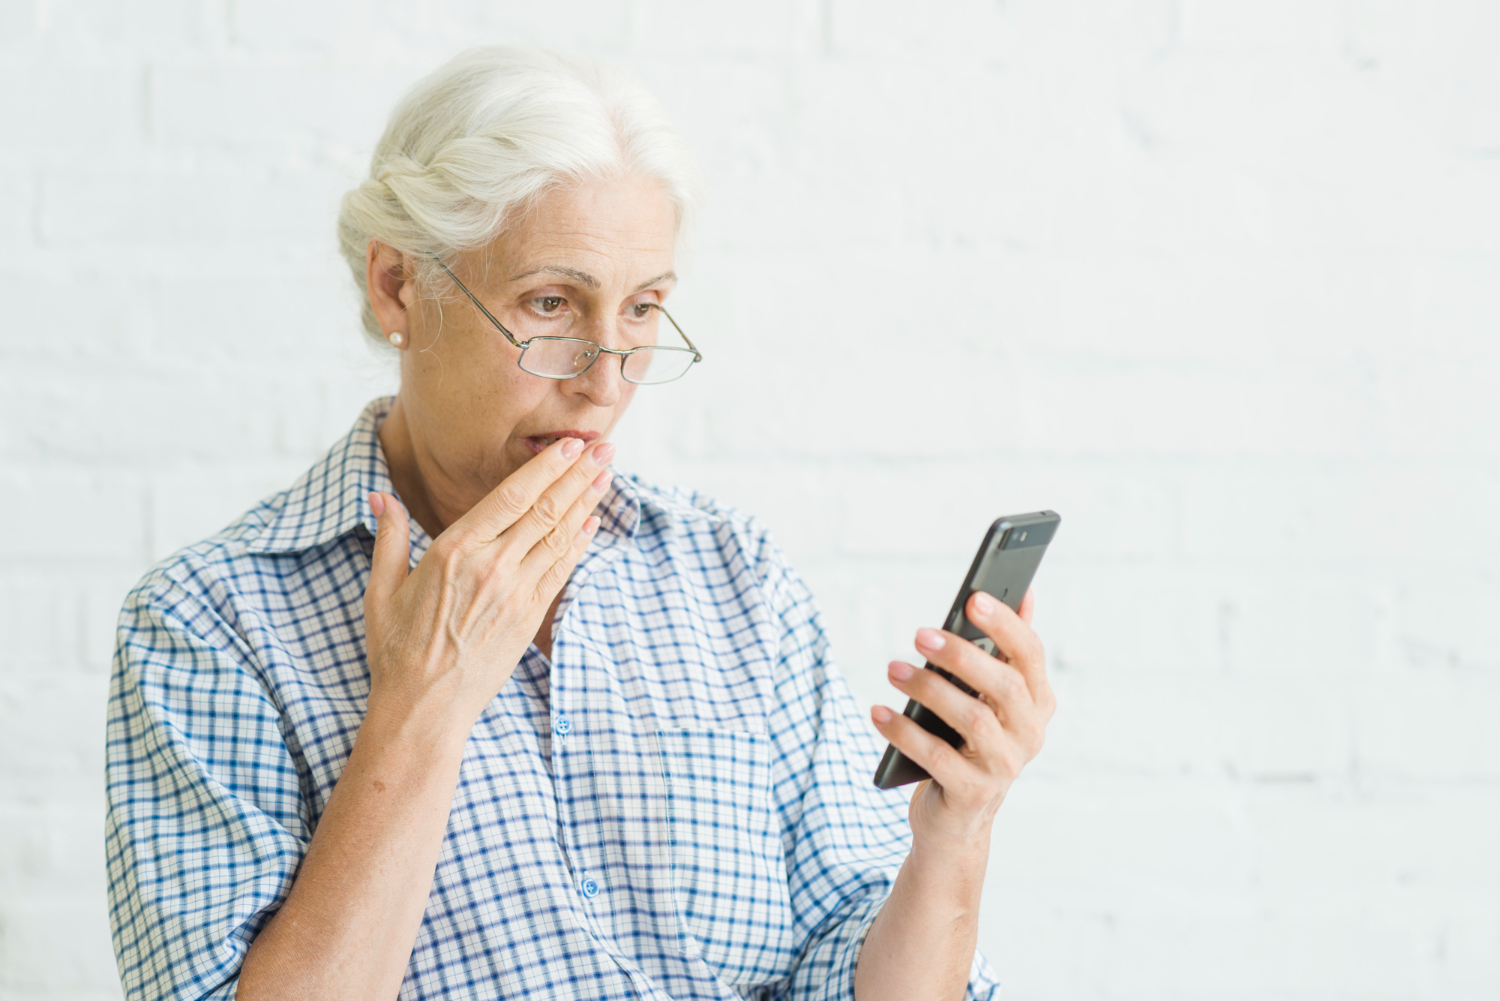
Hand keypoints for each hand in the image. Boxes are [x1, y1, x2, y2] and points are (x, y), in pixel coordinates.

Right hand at [362, 436, 614, 734]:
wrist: (424, 708)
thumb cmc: (397, 650)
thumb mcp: (381, 590)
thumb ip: (389, 538)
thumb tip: (380, 496)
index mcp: (454, 551)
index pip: (511, 497)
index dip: (545, 467)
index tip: (569, 445)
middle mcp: (491, 567)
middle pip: (545, 510)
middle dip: (579, 475)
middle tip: (605, 448)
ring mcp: (515, 593)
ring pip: (559, 536)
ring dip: (586, 502)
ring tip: (608, 476)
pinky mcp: (529, 617)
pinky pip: (561, 570)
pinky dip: (579, 543)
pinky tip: (592, 522)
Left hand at [871, 589, 1054, 847]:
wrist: (956, 818)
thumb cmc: (969, 743)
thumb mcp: (989, 698)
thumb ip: (1004, 651)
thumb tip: (1023, 592)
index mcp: (1036, 702)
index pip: (1030, 655)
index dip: (1006, 624)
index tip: (973, 598)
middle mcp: (1029, 735)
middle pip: (1003, 686)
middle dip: (961, 656)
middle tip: (919, 634)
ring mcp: (1004, 768)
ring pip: (973, 720)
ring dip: (928, 690)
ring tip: (892, 669)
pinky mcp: (973, 794)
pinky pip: (938, 758)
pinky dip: (904, 732)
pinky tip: (878, 712)